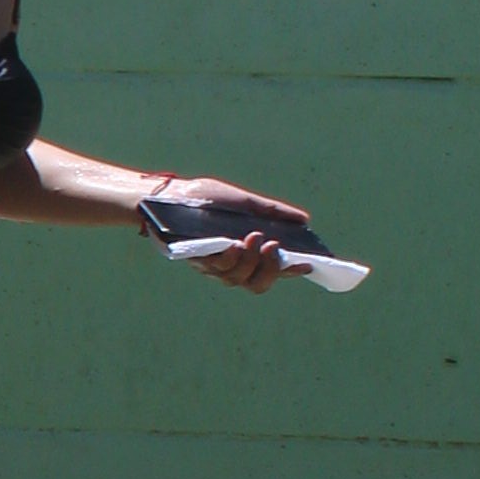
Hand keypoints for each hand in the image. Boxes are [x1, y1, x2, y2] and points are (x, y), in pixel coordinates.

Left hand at [156, 178, 312, 290]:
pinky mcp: (196, 261)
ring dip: (251, 259)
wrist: (171, 195)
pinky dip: (230, 258)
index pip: (273, 270)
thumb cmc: (207, 199)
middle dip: (271, 269)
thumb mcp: (244, 202)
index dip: (290, 272)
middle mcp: (231, 265)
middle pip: (257, 283)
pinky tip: (235, 245)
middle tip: (274, 246)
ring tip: (255, 237)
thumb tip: (304, 219)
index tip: (308, 265)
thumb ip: (272, 212)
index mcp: (247, 253)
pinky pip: (217, 268)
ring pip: (239, 278)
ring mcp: (213, 266)